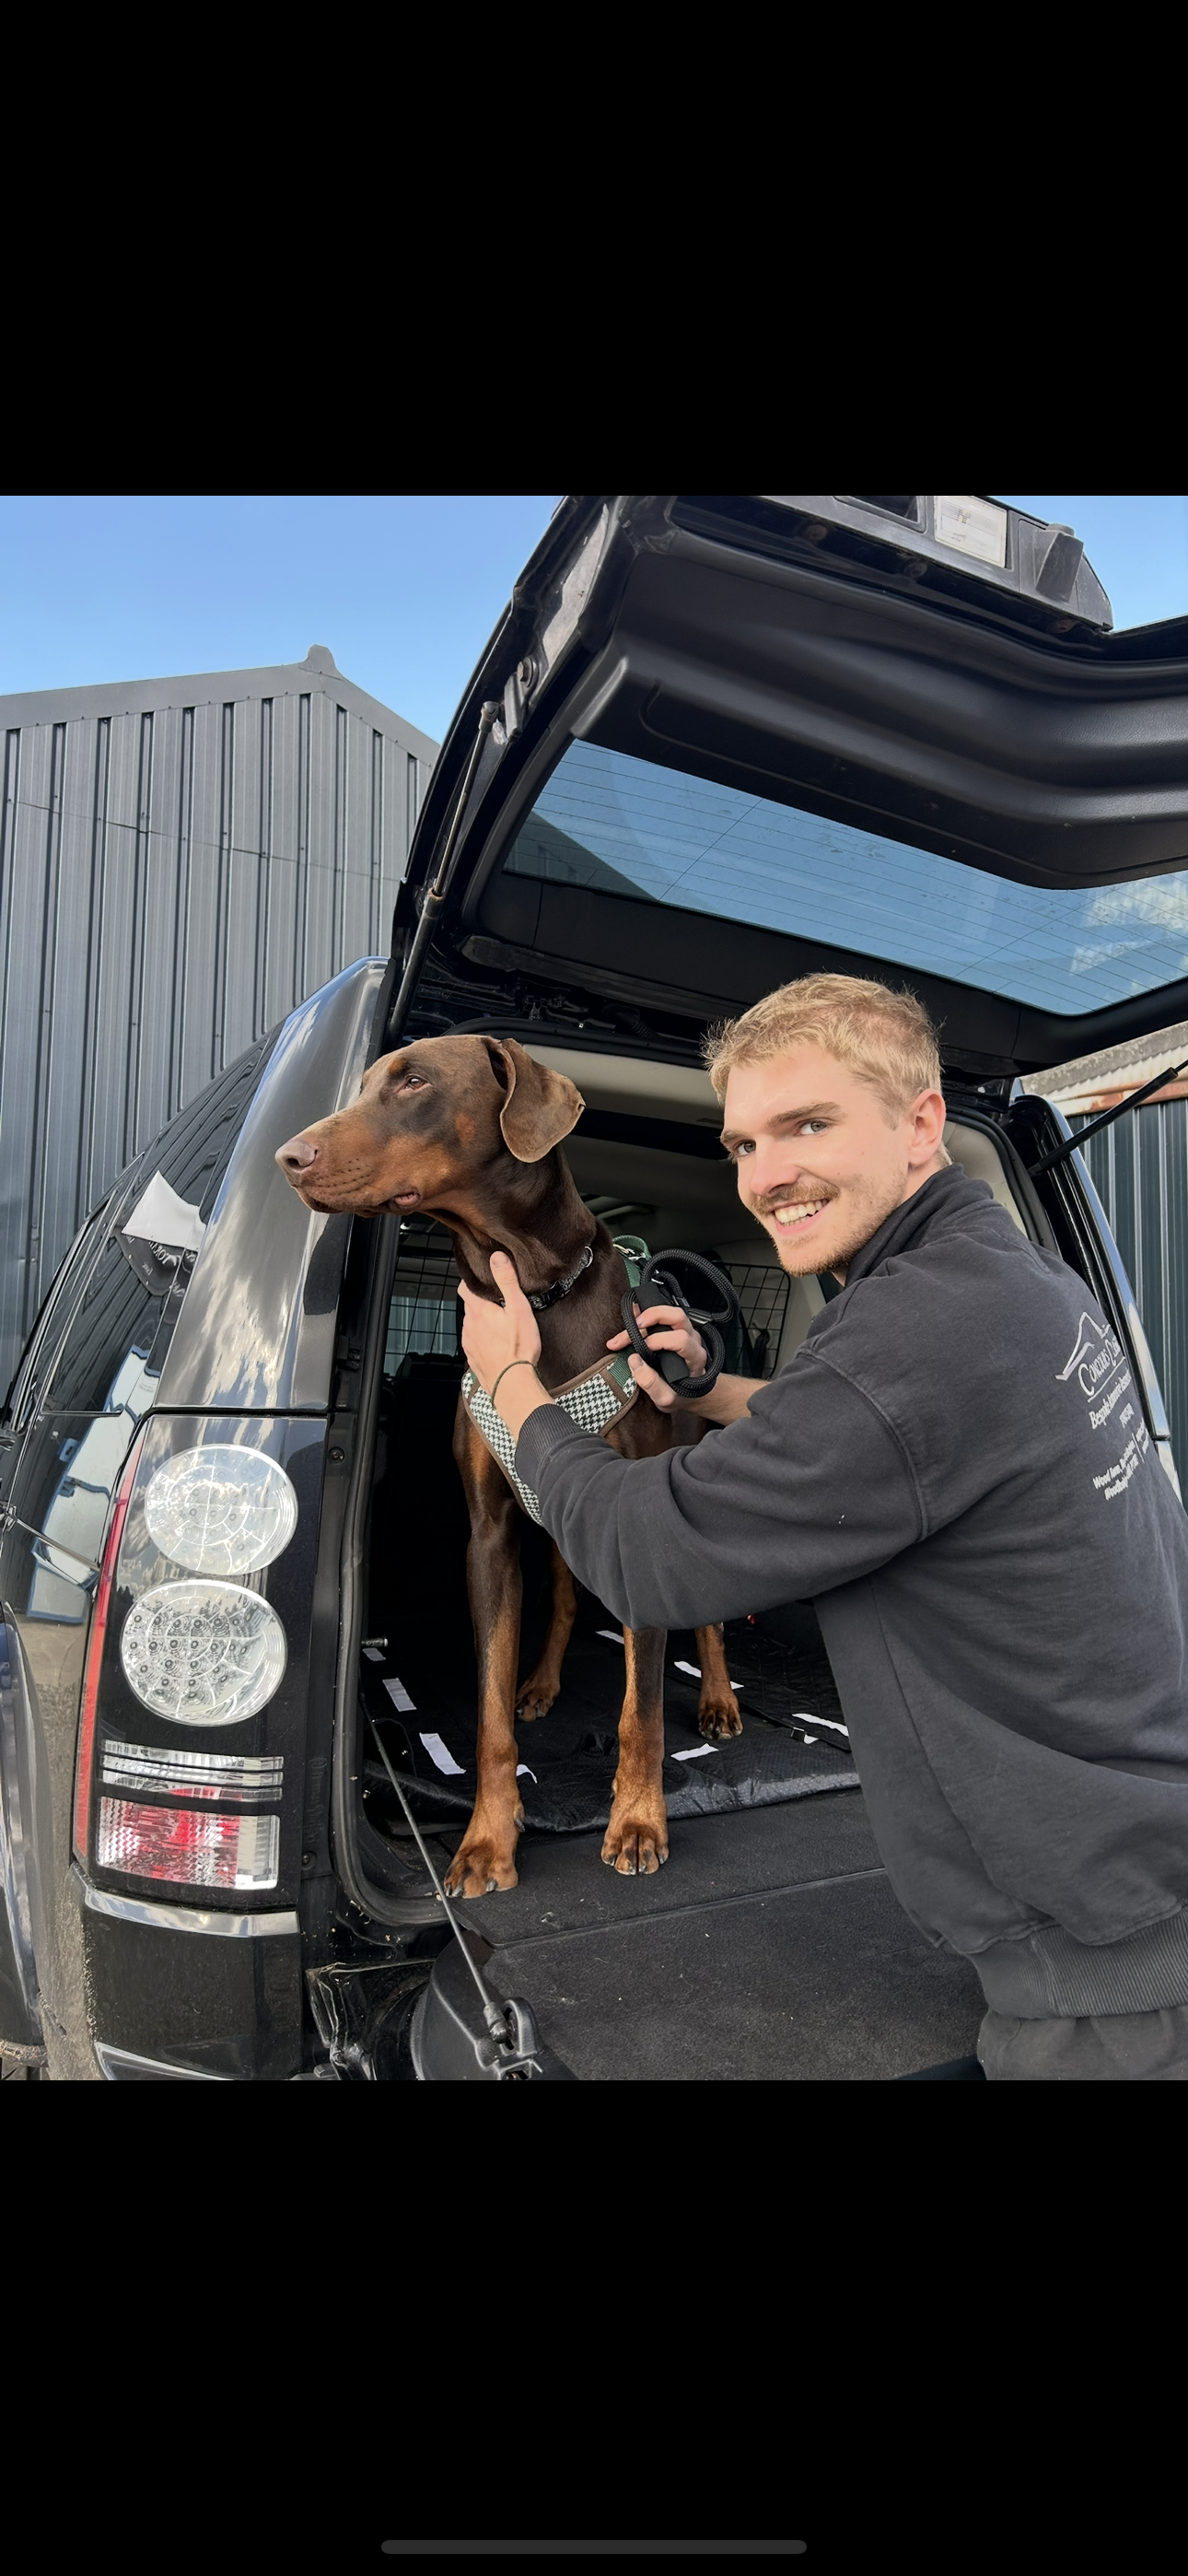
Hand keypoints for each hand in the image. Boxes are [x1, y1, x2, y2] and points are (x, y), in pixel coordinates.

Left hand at [459, 1250, 541, 1404]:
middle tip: (497, 1302)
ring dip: (481, 1322)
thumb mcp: (518, 1308)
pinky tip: (496, 1344)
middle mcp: (469, 1326)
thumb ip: (507, 1281)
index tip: (480, 1279)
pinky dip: (482, 1340)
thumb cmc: (518, 1348)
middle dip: (480, 1302)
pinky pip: (474, 1343)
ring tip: (499, 1324)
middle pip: (469, 1307)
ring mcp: (469, 1343)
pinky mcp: (473, 1359)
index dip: (471, 1282)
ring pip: (471, 1325)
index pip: (465, 1288)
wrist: (512, 1384)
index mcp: (478, 1311)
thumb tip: (497, 1258)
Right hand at [606, 1304, 708, 1412]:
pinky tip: (633, 1317)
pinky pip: (663, 1314)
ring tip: (631, 1322)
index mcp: (694, 1356)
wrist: (690, 1394)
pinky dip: (646, 1312)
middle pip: (678, 1316)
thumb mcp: (666, 1399)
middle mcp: (693, 1340)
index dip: (658, 1341)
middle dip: (654, 1316)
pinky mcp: (675, 1329)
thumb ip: (651, 1384)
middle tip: (635, 1325)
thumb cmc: (679, 1395)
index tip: (638, 1352)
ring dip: (649, 1313)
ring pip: (671, 1311)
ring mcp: (685, 1332)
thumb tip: (634, 1361)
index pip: (680, 1339)